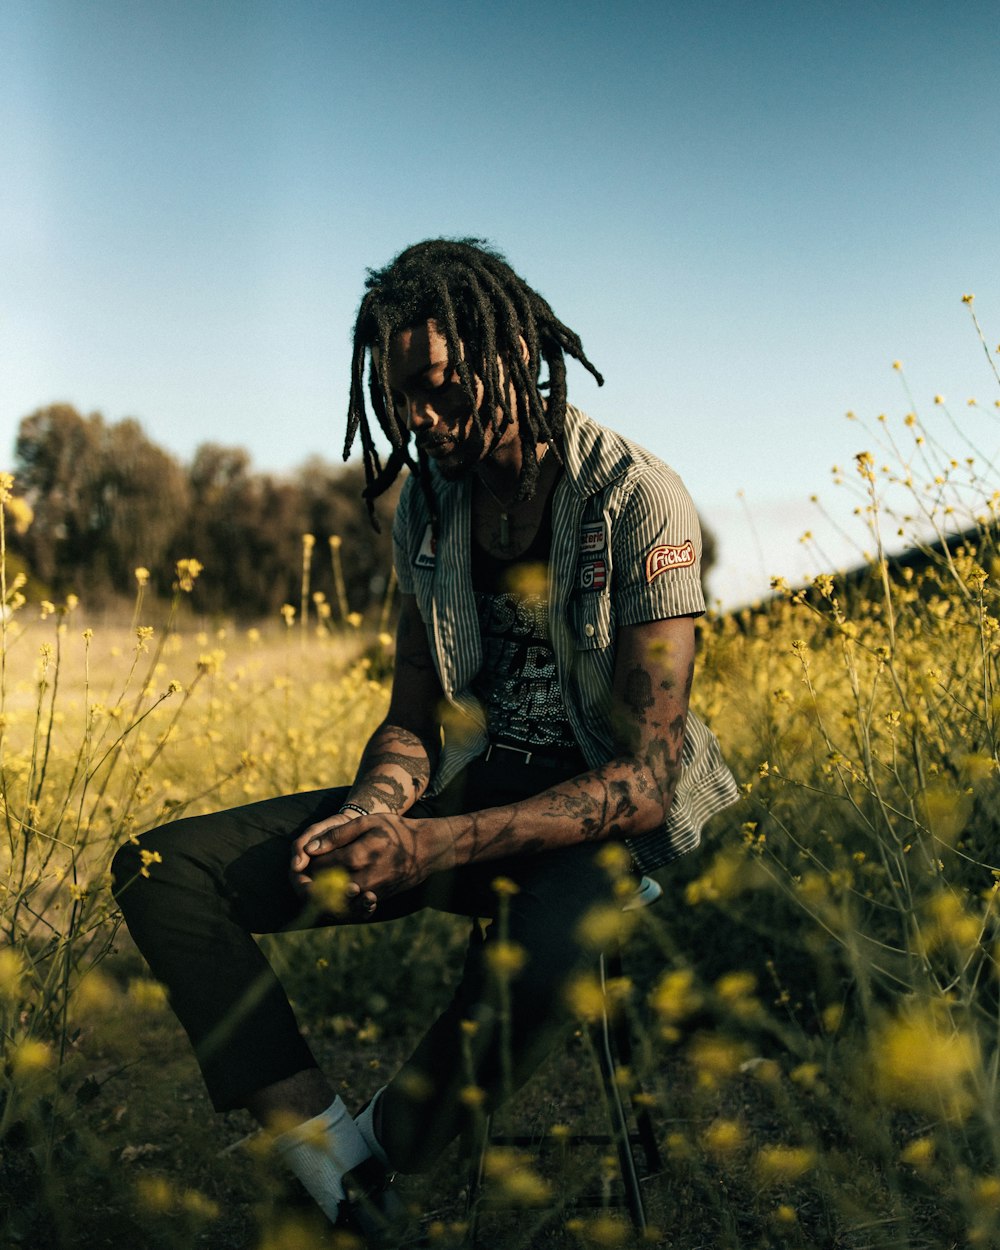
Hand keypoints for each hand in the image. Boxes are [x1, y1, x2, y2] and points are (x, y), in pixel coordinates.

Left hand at [292, 812, 455, 905]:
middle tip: (305, 875)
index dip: (308, 863)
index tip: (304, 858)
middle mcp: (364, 879)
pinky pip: (352, 907)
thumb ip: (337, 835)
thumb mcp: (367, 823)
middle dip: (311, 884)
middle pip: (326, 890)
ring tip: (318, 885)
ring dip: (323, 896)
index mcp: (358, 856)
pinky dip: (340, 902)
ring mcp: (372, 892)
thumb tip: (311, 849)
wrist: (427, 848)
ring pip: (338, 903)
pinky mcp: (379, 900)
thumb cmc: (395, 831)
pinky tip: (336, 892)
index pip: (321, 866)